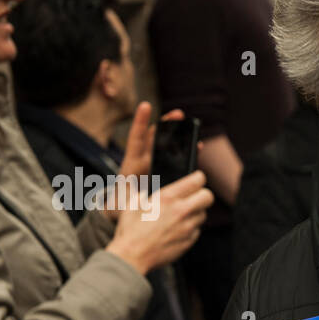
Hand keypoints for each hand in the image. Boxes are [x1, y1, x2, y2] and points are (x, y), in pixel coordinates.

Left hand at [104, 104, 184, 221]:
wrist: (127, 213)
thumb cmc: (120, 207)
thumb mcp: (120, 203)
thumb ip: (124, 200)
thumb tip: (125, 197)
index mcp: (132, 165)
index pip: (136, 139)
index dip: (140, 123)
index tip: (145, 106)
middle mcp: (145, 161)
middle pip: (156, 138)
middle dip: (167, 124)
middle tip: (179, 114)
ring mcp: (156, 166)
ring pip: (169, 147)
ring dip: (180, 137)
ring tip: (191, 127)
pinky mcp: (165, 173)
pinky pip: (178, 160)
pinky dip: (188, 152)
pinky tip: (198, 147)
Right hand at [107, 170, 211, 274]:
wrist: (133, 256)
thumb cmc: (130, 230)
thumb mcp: (132, 204)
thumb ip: (143, 194)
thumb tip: (144, 193)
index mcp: (168, 198)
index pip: (197, 180)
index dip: (198, 179)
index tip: (195, 180)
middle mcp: (181, 211)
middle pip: (208, 197)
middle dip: (203, 195)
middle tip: (195, 198)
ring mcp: (187, 228)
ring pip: (203, 215)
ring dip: (196, 213)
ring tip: (181, 216)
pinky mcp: (189, 241)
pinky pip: (197, 231)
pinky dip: (191, 229)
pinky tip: (177, 230)